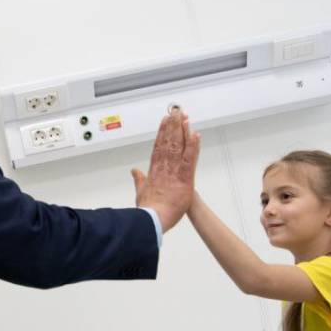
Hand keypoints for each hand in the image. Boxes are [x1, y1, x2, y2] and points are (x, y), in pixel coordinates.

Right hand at [131, 108, 200, 232]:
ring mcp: (174, 171)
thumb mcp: (140, 192)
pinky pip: (190, 159)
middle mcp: (164, 167)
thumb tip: (134, 171)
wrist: (153, 219)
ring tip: (184, 117)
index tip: (165, 121)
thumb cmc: (148, 210)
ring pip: (178, 146)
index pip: (159, 146)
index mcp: (154, 170)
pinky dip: (193, 146)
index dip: (162, 132)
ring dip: (182, 130)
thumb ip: (138, 179)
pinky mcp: (185, 178)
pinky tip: (195, 135)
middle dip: (173, 125)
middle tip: (177, 111)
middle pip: (168, 141)